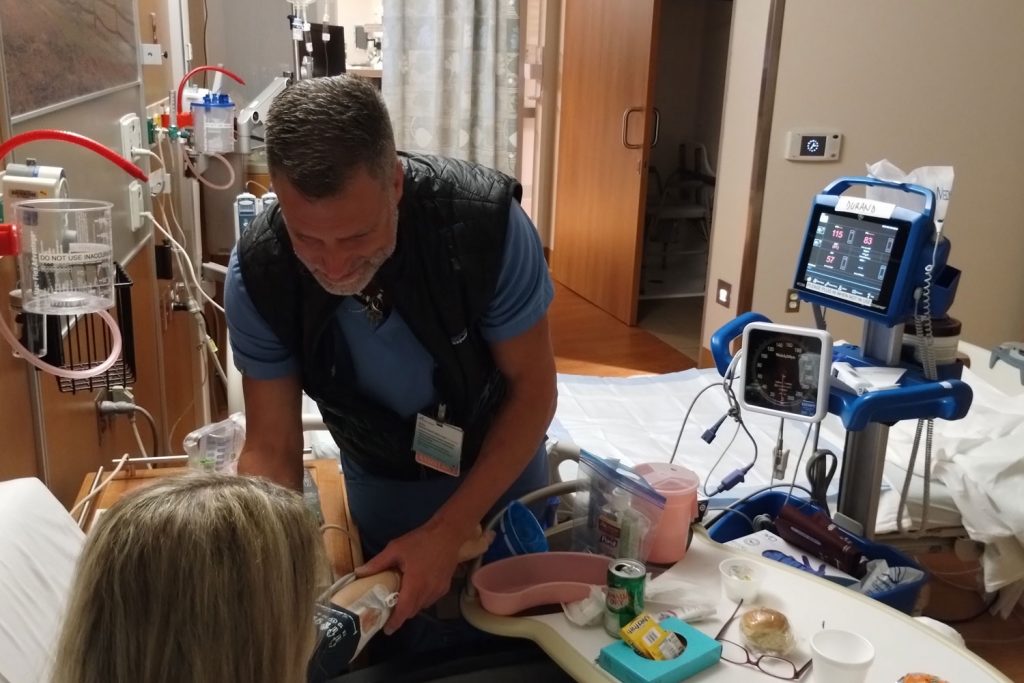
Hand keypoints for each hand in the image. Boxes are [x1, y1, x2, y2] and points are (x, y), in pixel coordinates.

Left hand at [354, 519, 485, 633]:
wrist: (449, 534)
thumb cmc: (421, 541)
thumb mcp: (396, 549)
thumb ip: (378, 563)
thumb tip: (359, 573)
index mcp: (415, 585)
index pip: (404, 611)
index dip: (395, 622)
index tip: (386, 630)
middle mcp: (428, 592)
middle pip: (412, 611)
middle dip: (401, 613)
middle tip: (389, 608)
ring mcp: (438, 591)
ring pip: (422, 606)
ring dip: (412, 606)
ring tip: (402, 597)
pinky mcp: (445, 587)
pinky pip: (430, 599)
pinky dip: (421, 599)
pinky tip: (416, 587)